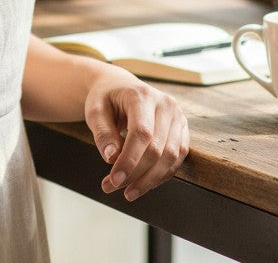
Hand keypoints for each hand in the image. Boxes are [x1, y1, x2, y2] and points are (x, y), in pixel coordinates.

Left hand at [84, 72, 188, 201]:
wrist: (119, 86)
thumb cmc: (105, 97)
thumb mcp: (95, 110)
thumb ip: (102, 133)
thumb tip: (111, 159)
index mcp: (142, 95)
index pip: (142, 133)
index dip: (130, 160)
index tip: (114, 180)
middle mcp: (165, 104)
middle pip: (157, 148)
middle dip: (136, 174)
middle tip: (112, 187)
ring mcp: (177, 116)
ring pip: (170, 157)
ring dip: (149, 180)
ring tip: (128, 192)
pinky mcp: (182, 129)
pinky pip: (177, 159)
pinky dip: (161, 175)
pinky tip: (143, 184)